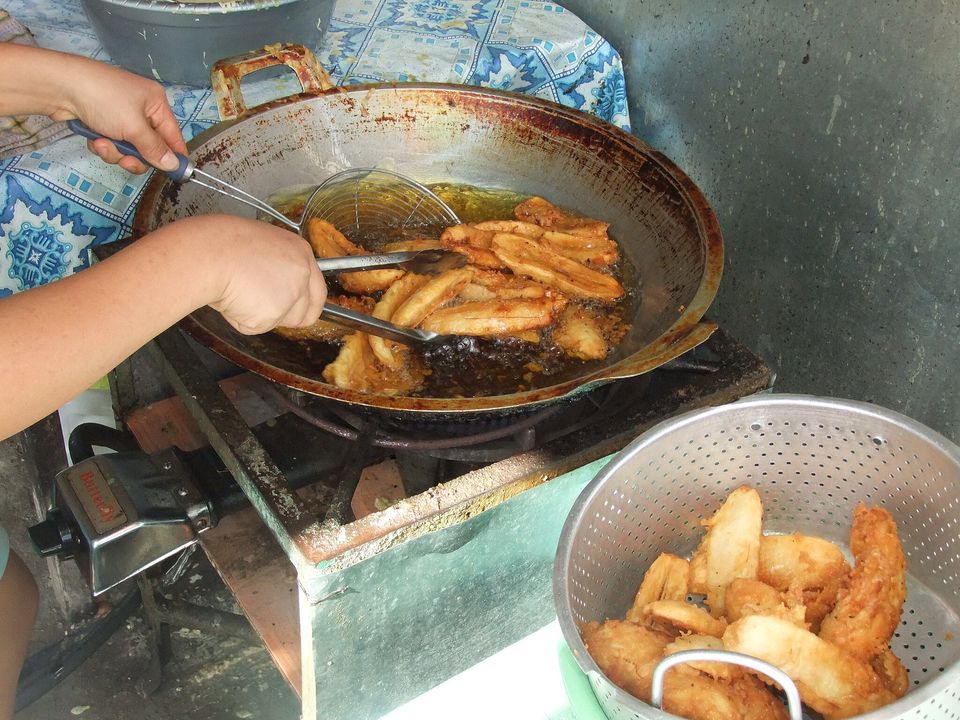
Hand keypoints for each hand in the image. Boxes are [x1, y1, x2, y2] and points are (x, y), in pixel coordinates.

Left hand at [52, 56, 186, 173]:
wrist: (59, 86)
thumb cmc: (104, 100)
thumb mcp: (134, 127)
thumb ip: (154, 149)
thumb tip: (174, 165)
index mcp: (156, 103)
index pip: (173, 135)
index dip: (173, 155)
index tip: (174, 175)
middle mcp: (142, 108)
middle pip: (149, 146)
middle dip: (134, 156)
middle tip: (125, 161)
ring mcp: (121, 115)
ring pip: (129, 148)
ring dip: (115, 151)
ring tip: (101, 143)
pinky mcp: (103, 121)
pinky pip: (112, 143)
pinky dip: (103, 144)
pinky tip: (93, 138)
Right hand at [200, 217, 327, 334]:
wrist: (209, 253)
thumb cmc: (223, 244)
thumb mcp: (262, 247)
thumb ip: (278, 267)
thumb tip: (276, 285)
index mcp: (301, 253)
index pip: (318, 290)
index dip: (307, 305)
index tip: (302, 313)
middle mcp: (302, 274)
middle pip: (304, 313)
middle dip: (285, 317)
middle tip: (260, 307)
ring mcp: (290, 295)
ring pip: (280, 321)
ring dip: (260, 315)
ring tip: (239, 293)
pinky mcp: (272, 314)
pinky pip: (255, 326)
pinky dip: (241, 319)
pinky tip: (232, 300)